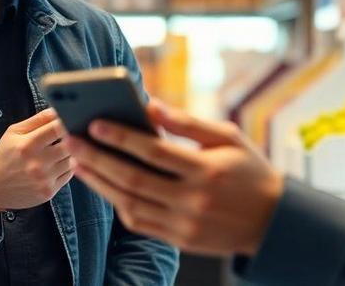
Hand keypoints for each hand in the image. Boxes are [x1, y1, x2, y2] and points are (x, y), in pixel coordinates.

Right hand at [0, 109, 71, 217]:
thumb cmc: (4, 155)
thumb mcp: (14, 132)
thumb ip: (38, 119)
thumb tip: (58, 110)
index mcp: (28, 145)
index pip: (58, 128)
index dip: (66, 122)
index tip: (67, 120)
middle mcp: (37, 163)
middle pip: (70, 145)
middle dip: (70, 138)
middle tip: (67, 135)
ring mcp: (44, 179)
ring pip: (73, 160)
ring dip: (71, 153)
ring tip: (61, 149)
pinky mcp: (48, 192)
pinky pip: (69, 174)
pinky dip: (68, 167)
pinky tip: (57, 163)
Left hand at [64, 102, 283, 256]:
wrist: (273, 221)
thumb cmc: (250, 170)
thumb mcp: (228, 137)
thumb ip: (188, 122)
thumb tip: (149, 104)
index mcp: (206, 170)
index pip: (154, 152)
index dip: (121, 138)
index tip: (94, 123)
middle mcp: (193, 200)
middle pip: (134, 179)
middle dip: (97, 159)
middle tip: (71, 140)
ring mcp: (185, 224)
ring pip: (130, 204)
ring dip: (99, 183)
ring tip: (78, 162)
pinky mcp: (180, 240)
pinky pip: (139, 223)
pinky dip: (117, 203)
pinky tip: (103, 184)